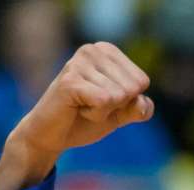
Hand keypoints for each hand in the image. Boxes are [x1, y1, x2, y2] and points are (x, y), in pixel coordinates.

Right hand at [10, 41, 154, 165]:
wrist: (52, 135)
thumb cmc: (85, 119)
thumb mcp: (120, 114)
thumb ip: (138, 108)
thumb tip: (142, 103)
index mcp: (107, 51)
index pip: (141, 81)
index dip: (126, 101)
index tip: (103, 101)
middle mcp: (93, 50)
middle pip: (132, 88)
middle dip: (115, 106)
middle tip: (91, 105)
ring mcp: (79, 62)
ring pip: (119, 96)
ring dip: (103, 112)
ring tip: (82, 106)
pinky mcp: (70, 80)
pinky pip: (105, 102)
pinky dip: (95, 115)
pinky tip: (77, 109)